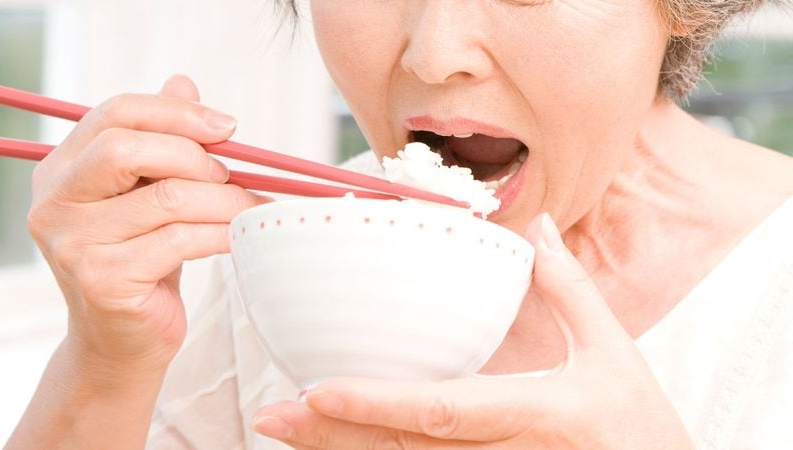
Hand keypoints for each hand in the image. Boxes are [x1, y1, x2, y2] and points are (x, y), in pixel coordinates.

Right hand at [28, 75, 267, 378]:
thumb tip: (185, 81)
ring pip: (166, 197)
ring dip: (224, 199)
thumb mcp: (148, 197)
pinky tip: (240, 236)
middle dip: (195, 155)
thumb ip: (161, 142)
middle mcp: (55, 202)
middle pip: (126, 147)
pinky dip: (222, 233)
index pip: (115, 114)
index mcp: (62, 170)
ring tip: (251, 207)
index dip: (176, 112)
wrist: (122, 343)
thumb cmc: (142, 263)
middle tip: (231, 175)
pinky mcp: (103, 280)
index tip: (227, 127)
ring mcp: (73, 244)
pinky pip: (180, 240)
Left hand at [253, 214, 693, 448]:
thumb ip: (569, 289)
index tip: (317, 390)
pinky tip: (342, 444)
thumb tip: (537, 226)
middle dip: (335, 436)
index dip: (379, 403)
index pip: (444, 409)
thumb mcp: (613, 353)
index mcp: (537, 412)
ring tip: (289, 430)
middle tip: (272, 416)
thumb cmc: (641, 426)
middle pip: (407, 449)